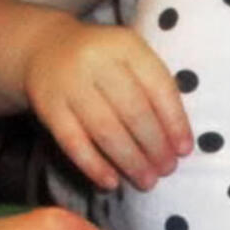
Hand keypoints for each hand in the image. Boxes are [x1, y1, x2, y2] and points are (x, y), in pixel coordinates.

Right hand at [24, 18, 192, 190]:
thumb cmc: (103, 61)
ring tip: (147, 181)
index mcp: (126, 46)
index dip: (175, 121)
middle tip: (167, 169)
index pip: (158, 87)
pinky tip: (110, 182)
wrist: (45, 48)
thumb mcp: (130, 58)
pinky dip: (94, 165)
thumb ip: (154, 88)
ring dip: (130, 160)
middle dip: (155, 146)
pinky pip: (73, 142)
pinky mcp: (48, 107)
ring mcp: (69, 84)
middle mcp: (96, 61)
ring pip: (105, 129)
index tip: (185, 150)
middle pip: (133, 111)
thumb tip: (179, 141)